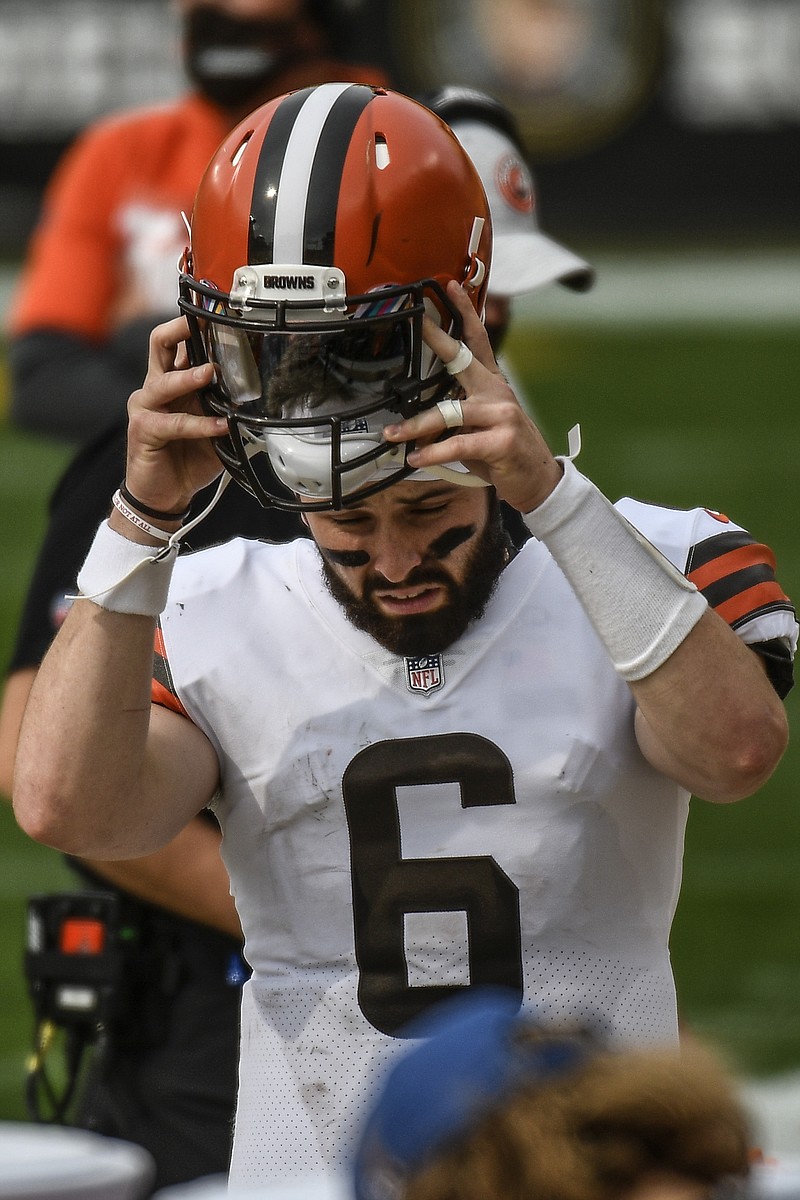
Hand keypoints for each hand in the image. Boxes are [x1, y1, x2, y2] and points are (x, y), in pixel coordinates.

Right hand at [122, 316, 228, 516]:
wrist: (165, 495)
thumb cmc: (189, 459)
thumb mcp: (217, 430)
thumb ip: (231, 410)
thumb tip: (266, 400)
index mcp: (175, 382)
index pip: (182, 345)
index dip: (197, 326)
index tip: (222, 312)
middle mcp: (157, 388)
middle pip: (159, 344)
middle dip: (179, 328)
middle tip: (202, 320)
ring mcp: (147, 407)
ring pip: (164, 381)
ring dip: (190, 376)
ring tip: (211, 372)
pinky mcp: (144, 430)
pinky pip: (175, 423)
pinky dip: (199, 424)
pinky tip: (220, 426)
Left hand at [383, 281, 562, 513]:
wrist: (537, 482)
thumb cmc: (503, 454)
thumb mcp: (479, 428)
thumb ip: (453, 417)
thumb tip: (415, 419)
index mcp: (492, 384)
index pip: (479, 341)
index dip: (466, 312)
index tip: (450, 287)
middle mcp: (497, 393)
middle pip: (464, 359)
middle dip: (438, 339)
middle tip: (416, 321)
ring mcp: (502, 415)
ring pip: (449, 412)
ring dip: (416, 425)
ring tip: (393, 434)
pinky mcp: (501, 441)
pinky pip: (457, 444)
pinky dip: (433, 453)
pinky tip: (416, 458)